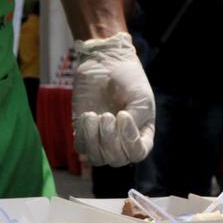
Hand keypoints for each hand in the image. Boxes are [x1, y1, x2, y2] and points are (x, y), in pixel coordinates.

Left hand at [72, 32, 154, 166]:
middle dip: (109, 140)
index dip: (130, 142)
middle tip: (107, 115)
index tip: (123, 116)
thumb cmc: (128, 80)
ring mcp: (102, 140)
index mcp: (141, 135)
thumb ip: (135, 120)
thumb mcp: (140, 99)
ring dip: (94, 139)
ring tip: (94, 115)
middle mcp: (122, 142)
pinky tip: (87, 115)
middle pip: (116, 160)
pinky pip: (81, 147)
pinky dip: (83, 134)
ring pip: (97, 158)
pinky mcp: (84, 133)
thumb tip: (119, 137)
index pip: (138, 154)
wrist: (106, 63)